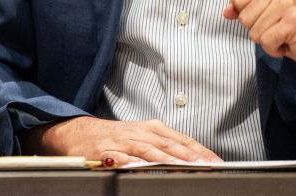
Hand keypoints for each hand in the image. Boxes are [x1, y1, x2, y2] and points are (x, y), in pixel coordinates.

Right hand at [23, 116, 220, 165]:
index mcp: (153, 128)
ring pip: (150, 149)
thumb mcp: (143, 137)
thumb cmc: (115, 136)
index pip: (182, 140)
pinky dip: (134, 162)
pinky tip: (144, 168)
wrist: (79, 132)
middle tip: (207, 165)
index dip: (200, 150)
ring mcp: (124, 140)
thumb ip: (164, 147)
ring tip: (184, 166)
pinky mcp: (106, 150)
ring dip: (168, 158)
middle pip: (171, 144)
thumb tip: (193, 158)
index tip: (216, 161)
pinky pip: (123, 157)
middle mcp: (141, 132)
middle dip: (191, 155)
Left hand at [224, 0, 295, 75]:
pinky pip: (266, 41)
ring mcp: (288, 3)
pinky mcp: (293, 22)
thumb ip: (244, 8)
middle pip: (244, 17)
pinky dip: (274, 49)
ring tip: (283, 34)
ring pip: (253, 31)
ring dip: (267, 40)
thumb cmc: (292, 26)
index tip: (268, 16)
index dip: (248, 15)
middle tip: (277, 27)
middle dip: (257, 30)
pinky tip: (287, 42)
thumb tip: (226, 12)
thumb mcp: (265, 11)